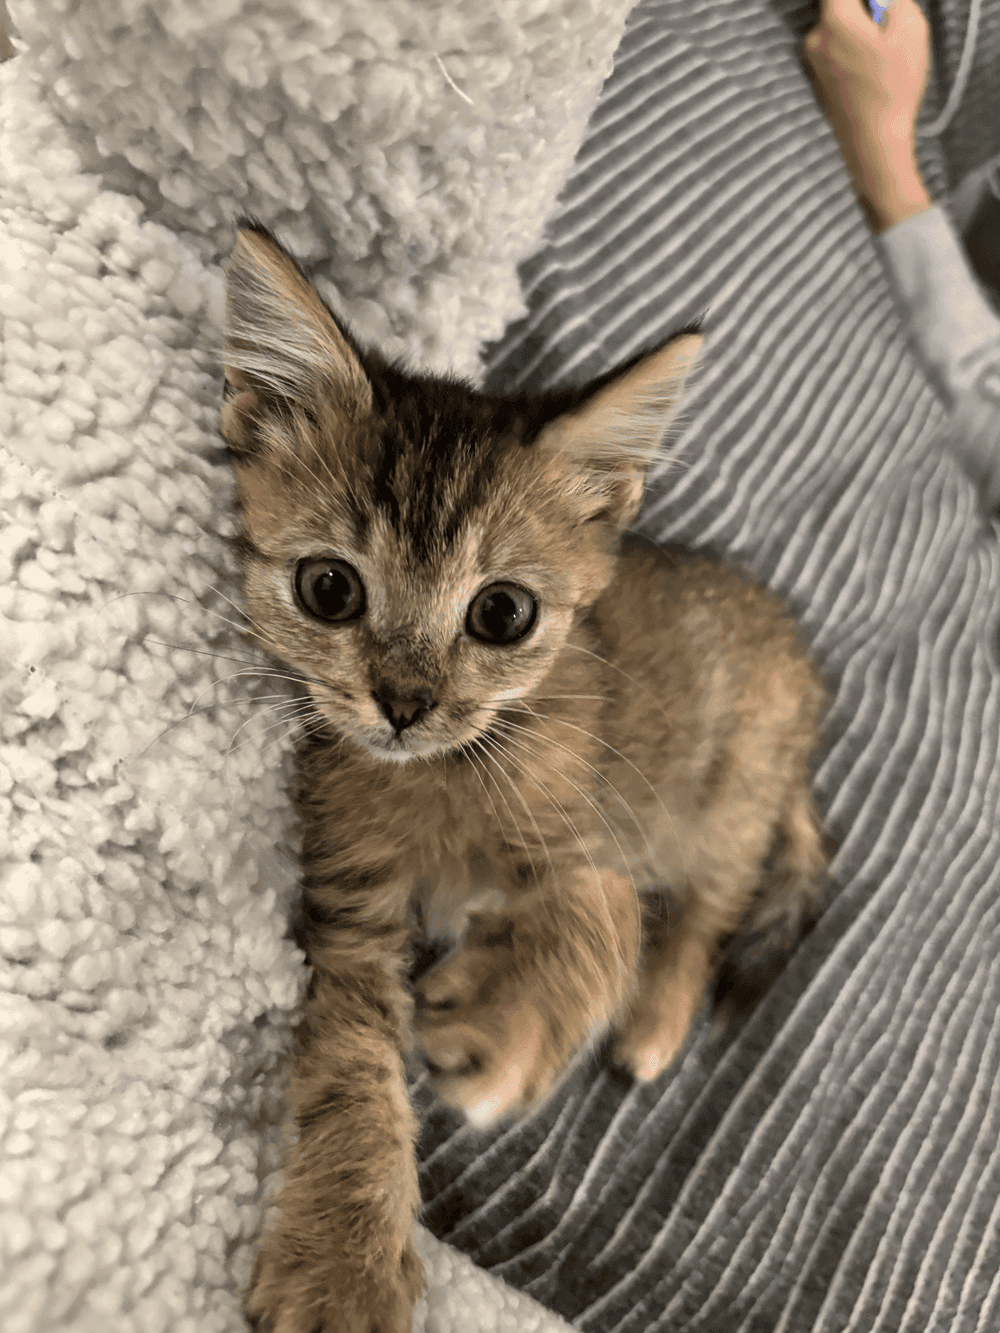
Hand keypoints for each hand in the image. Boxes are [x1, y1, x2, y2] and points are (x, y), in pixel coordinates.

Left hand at [802, 0, 932, 231]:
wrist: (872, 142)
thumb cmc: (892, 87)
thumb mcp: (910, 29)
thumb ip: (894, 0)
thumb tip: (880, 0)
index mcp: (833, 19)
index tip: (876, 6)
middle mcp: (814, 38)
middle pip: (837, 4)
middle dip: (862, 9)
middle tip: (884, 26)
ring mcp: (811, 61)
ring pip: (837, 27)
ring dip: (858, 29)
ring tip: (880, 51)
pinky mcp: (817, 79)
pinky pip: (834, 49)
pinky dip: (851, 48)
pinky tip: (870, 68)